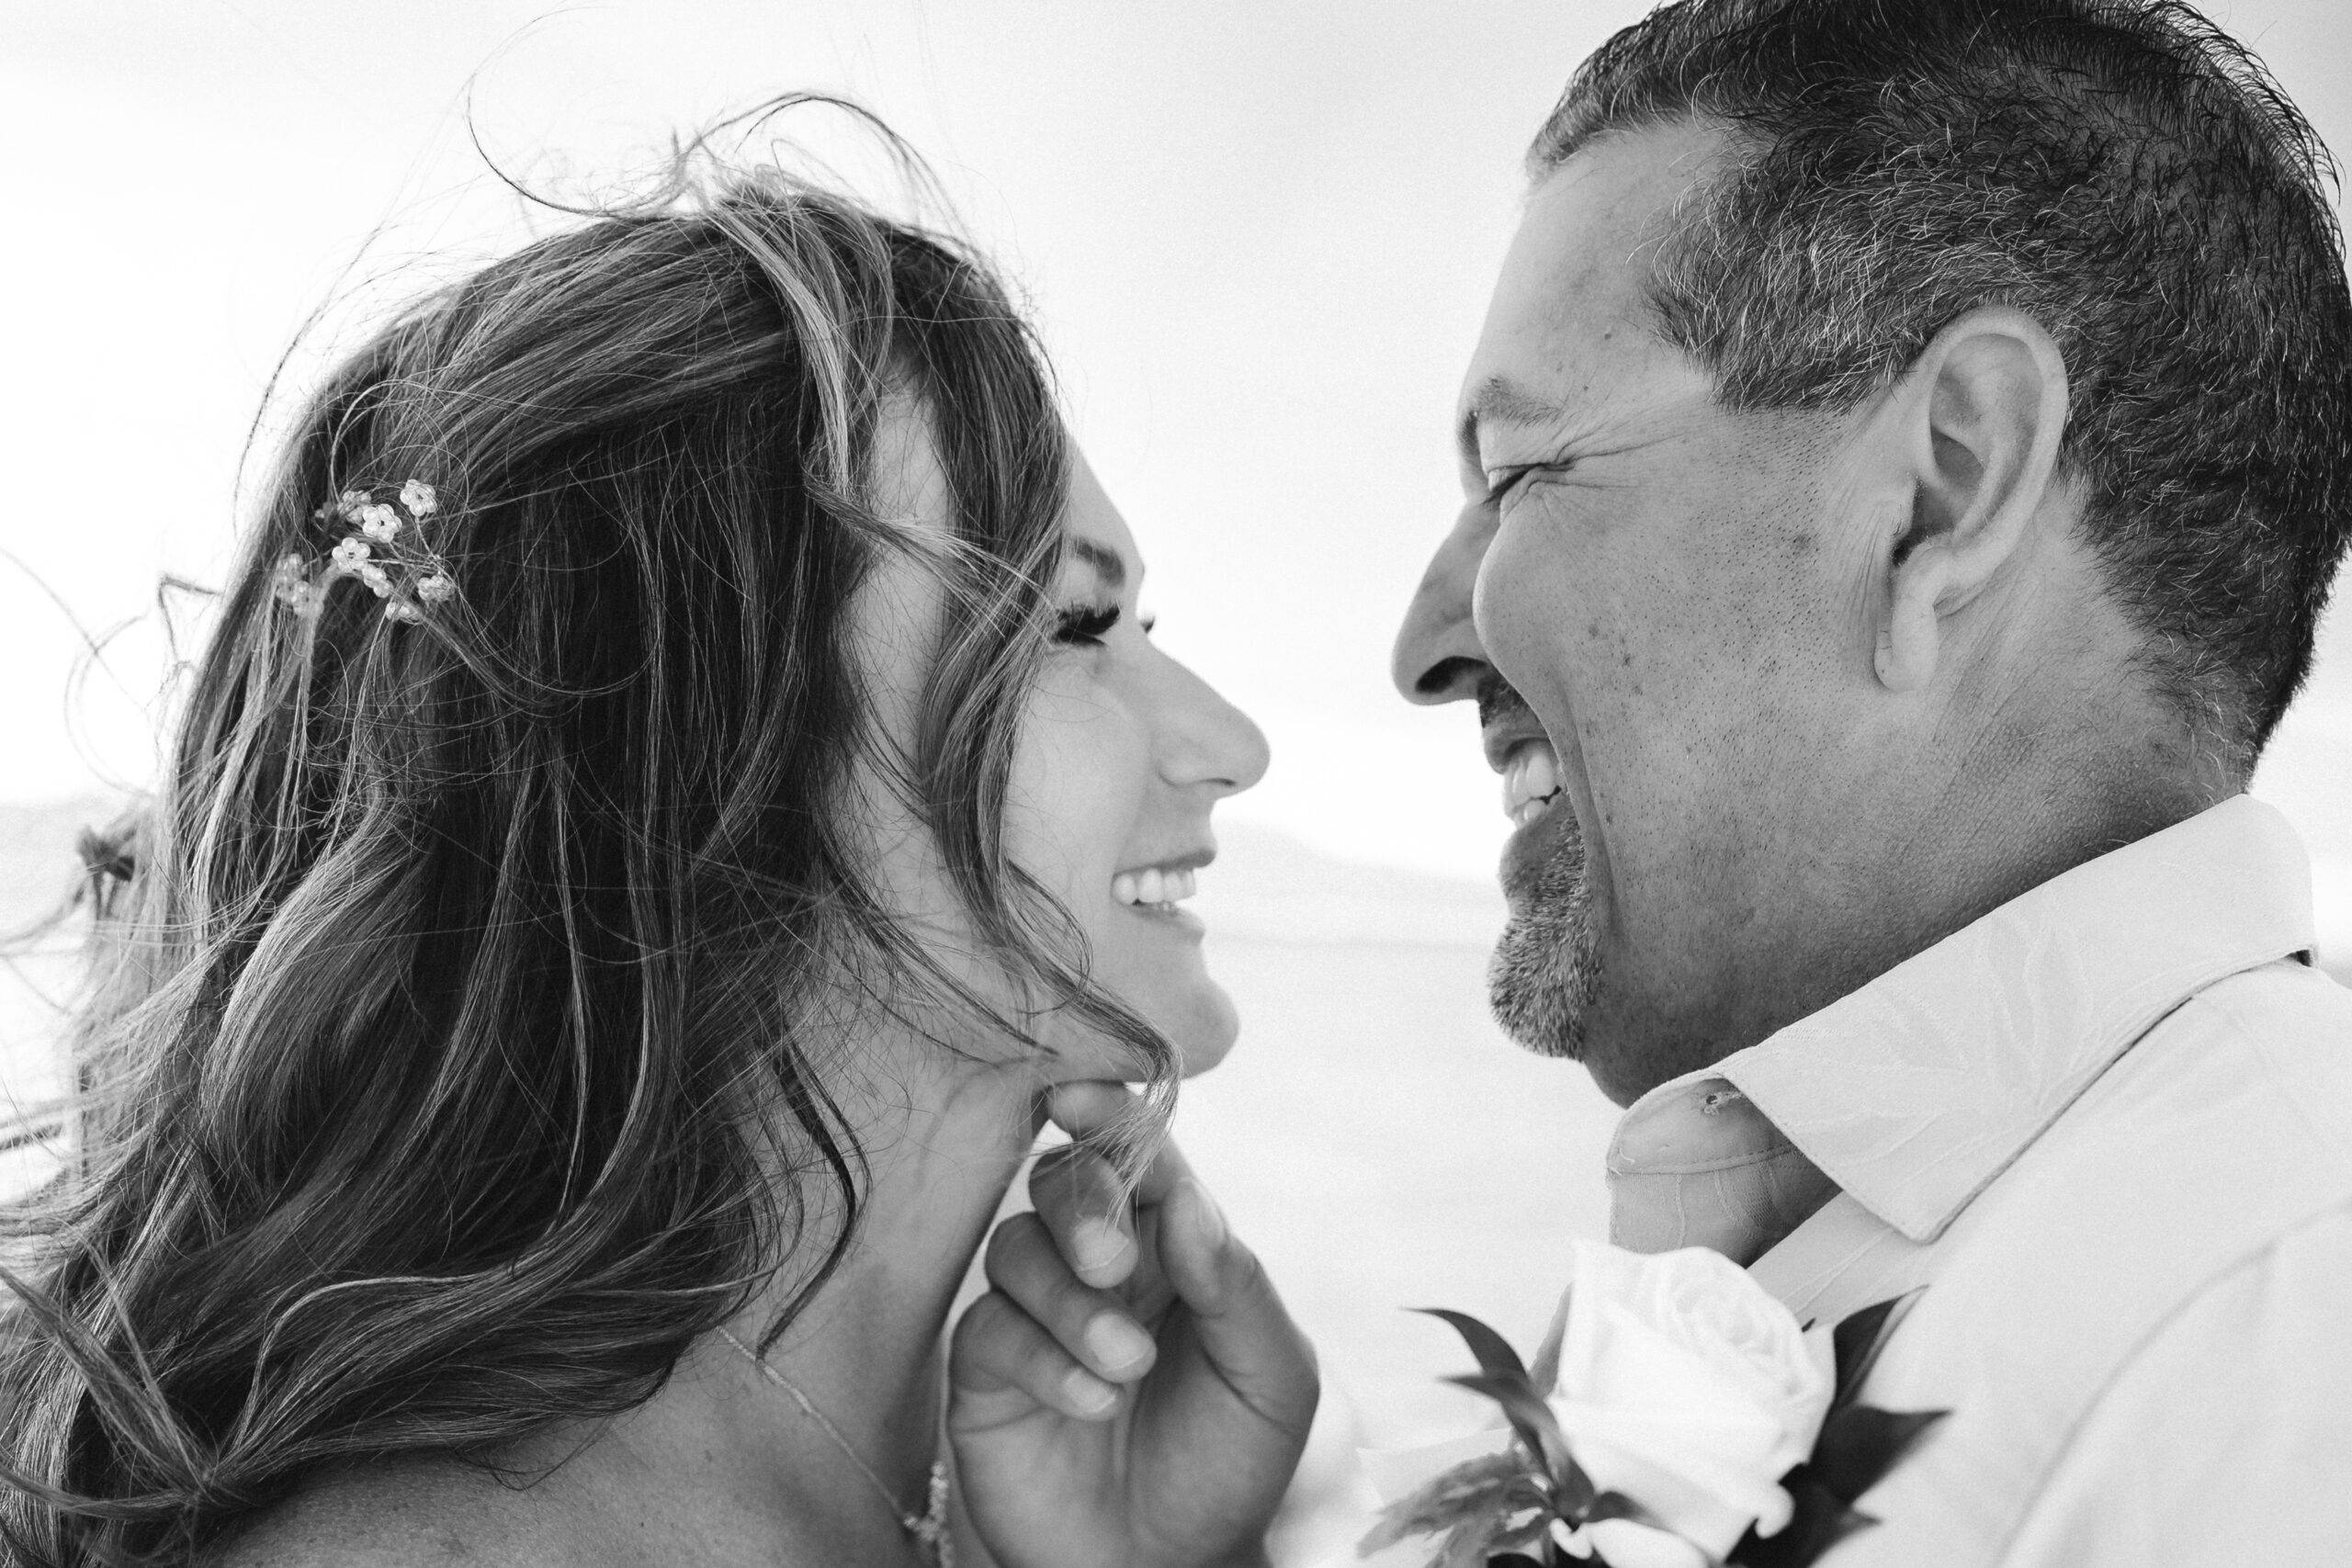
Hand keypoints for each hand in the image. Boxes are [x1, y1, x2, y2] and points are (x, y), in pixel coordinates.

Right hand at [948, 1083, 1318, 1567]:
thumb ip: (1235, 1284)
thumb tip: (1186, 1198)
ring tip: (1125, 1367)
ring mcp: (1038, 1314)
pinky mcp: (986, 1373)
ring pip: (1018, 1248)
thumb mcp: (1271, 1378)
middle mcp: (1098, 1264)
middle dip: (1085, 1206)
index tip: (1082, 1095)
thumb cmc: (1230, 1464)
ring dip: (1072, 1302)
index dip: (1109, 1113)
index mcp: (1173, 1244)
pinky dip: (1042, 1357)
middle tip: (1114, 1265)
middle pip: (1063, 1180)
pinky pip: (990, 1329)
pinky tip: (1092, 1401)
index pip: (1140, 1154)